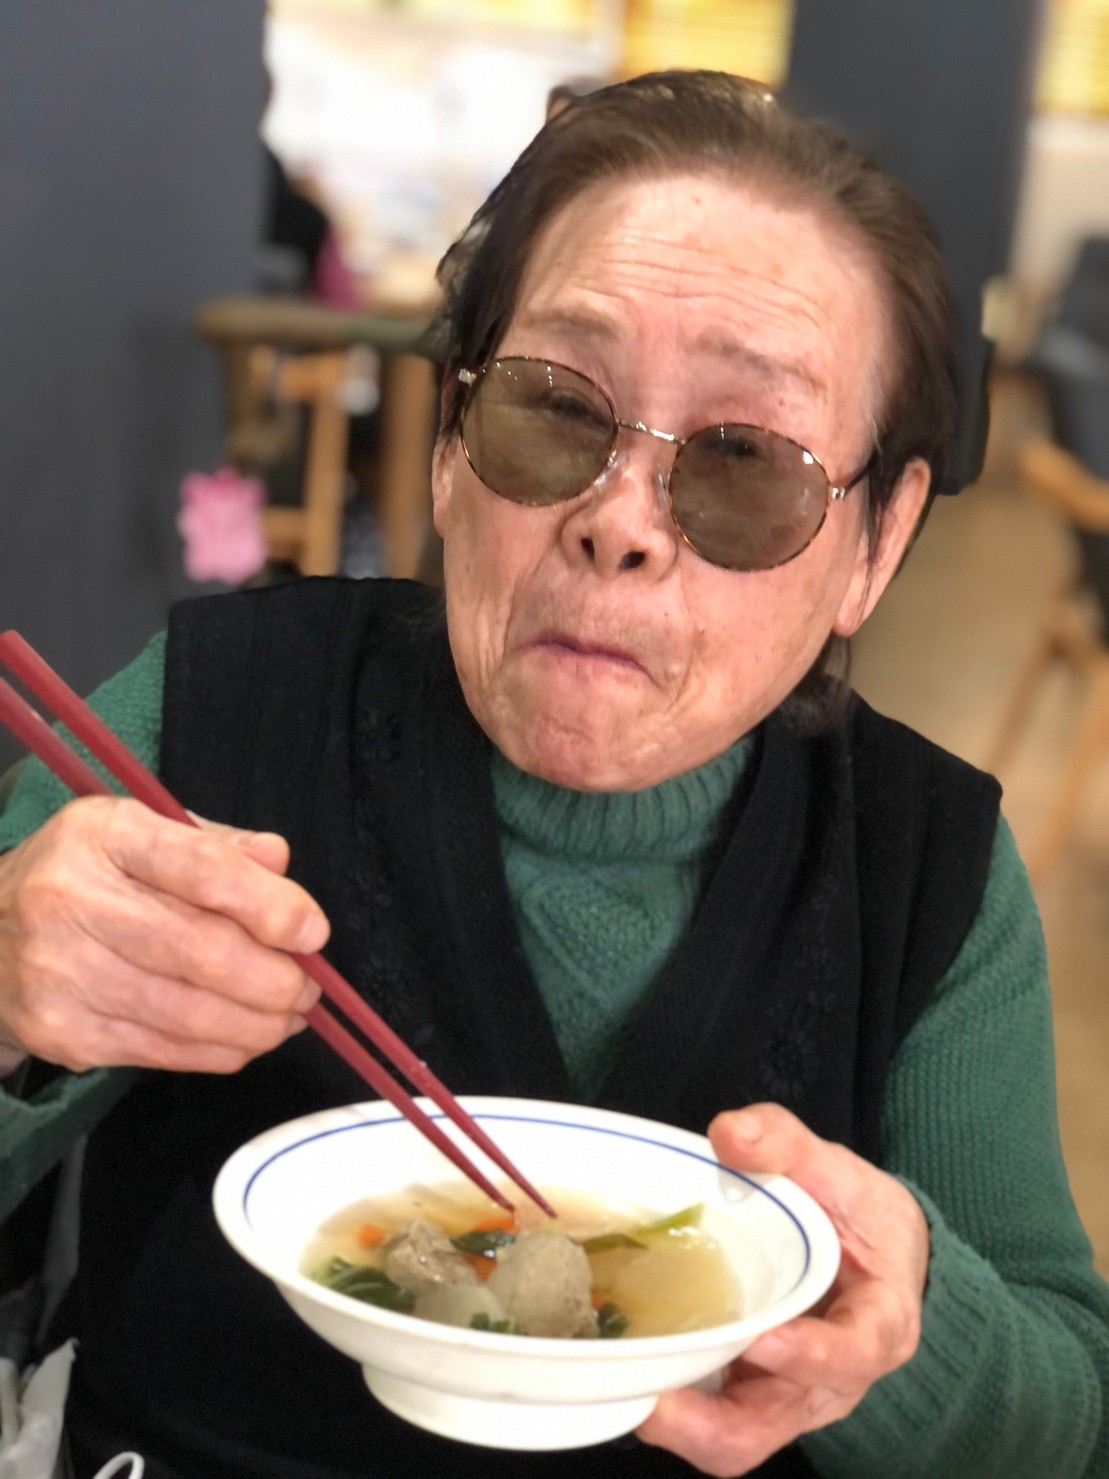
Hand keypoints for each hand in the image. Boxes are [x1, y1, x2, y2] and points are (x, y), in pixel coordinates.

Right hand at [0, 796, 328, 1074]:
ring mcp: (60, 971)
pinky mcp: (61, 1032)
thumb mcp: (142, 834)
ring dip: (256, 1024)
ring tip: (287, 1017)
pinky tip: (243, 1038)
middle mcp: (73, 899)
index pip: (201, 870)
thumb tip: (279, 864)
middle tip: (308, 989)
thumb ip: (216, 847)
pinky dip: (217, 1051)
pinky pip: (163, 1050)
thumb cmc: (87, 877)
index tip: (313, 933)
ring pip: (187, 1013)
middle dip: (274, 979)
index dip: (269, 907)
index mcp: (104, 834)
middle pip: (201, 951)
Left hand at [637, 1103, 928, 1475]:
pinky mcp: (755, 1396)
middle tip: (658, 1398)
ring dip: (686, 1427)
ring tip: (631, 1396)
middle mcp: (836, 1380)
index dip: (808, 1356)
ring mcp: (791, 1396)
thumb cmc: (859, 1213)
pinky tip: (632, 1378)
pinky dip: (678, 1412)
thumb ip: (785, 1143)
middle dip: (716, 1423)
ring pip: (740, 1437)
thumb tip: (729, 1132)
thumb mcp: (836, 1168)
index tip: (761, 1338)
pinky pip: (717, 1423)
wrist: (878, 1252)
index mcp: (878, 1322)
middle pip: (778, 1422)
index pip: (854, 1352)